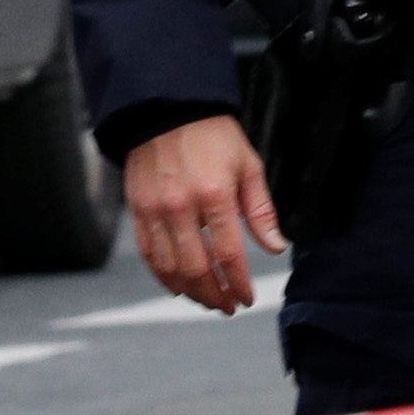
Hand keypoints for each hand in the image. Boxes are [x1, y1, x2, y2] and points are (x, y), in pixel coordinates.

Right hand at [126, 116, 286, 310]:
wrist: (167, 108)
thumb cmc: (212, 135)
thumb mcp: (248, 165)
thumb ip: (261, 210)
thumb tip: (275, 247)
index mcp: (215, 194)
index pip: (229, 254)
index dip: (239, 283)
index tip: (247, 298)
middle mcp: (181, 206)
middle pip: (197, 269)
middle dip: (215, 296)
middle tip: (228, 306)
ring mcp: (155, 210)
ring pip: (171, 269)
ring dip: (191, 292)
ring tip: (207, 300)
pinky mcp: (137, 210)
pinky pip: (149, 255)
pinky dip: (164, 276)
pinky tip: (178, 285)